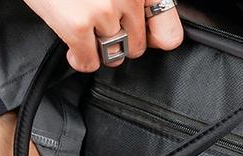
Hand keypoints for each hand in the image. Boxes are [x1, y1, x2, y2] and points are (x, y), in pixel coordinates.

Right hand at [23, 0, 184, 72]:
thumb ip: (135, 1)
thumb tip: (159, 40)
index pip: (169, 33)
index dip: (154, 38)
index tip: (141, 33)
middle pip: (139, 46)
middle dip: (121, 41)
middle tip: (101, 29)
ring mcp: (105, 10)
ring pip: (115, 56)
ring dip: (99, 50)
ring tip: (86, 33)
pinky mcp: (79, 25)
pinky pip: (90, 62)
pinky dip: (80, 59)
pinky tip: (73, 47)